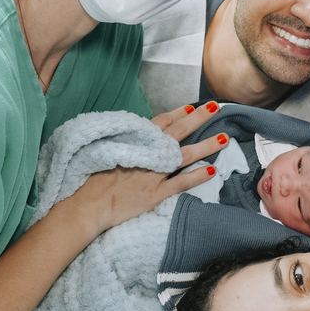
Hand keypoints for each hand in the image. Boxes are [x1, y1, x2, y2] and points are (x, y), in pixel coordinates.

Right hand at [72, 103, 228, 234]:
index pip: (160, 123)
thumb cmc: (89, 178)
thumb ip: (126, 143)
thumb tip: (139, 136)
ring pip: (184, 156)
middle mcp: (146, 154)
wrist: (85, 204)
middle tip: (215, 108)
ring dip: (205, 146)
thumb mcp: (106, 151)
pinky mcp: (154, 194)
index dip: (178, 114)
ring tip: (224, 138)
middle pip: (178, 132)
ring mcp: (152, 174)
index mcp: (134, 142)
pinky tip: (212, 171)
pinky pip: (180, 183)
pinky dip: (196, 177)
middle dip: (198, 119)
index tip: (192, 107)